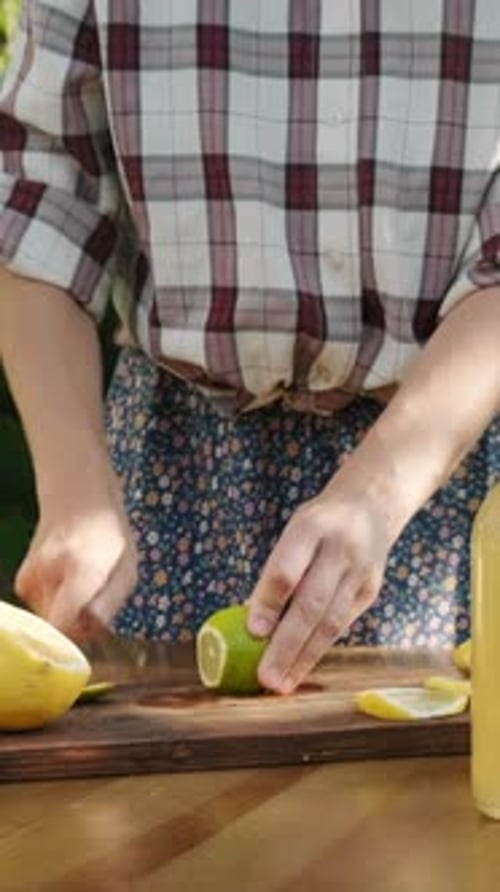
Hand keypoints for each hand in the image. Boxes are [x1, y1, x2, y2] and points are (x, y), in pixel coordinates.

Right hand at [15, 471, 136, 640]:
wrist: (76, 493)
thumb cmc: (109, 529)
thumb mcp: (128, 565)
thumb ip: (112, 601)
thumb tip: (94, 629)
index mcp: (82, 570)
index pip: (64, 623)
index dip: (80, 636)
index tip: (95, 627)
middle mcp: (50, 573)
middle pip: (57, 627)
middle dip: (78, 626)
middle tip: (96, 603)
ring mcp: (31, 575)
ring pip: (48, 618)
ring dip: (67, 612)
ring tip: (83, 586)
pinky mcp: (22, 579)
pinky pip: (40, 607)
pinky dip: (54, 603)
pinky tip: (67, 583)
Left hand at [246, 469, 391, 693]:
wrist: (370, 507)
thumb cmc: (318, 526)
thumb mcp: (294, 532)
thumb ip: (278, 570)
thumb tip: (252, 624)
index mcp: (311, 526)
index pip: (287, 569)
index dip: (269, 601)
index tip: (253, 631)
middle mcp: (340, 549)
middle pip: (311, 603)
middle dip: (286, 645)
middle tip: (265, 677)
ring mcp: (360, 572)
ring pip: (330, 622)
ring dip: (304, 658)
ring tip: (282, 683)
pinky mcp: (371, 590)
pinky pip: (341, 624)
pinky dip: (319, 648)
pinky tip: (302, 668)